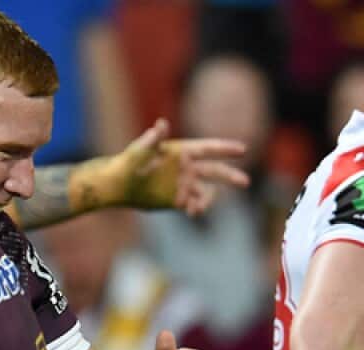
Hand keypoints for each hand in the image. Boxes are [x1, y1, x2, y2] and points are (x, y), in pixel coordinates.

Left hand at [104, 118, 249, 215]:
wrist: (119, 185)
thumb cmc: (127, 163)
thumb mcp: (140, 150)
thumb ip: (153, 139)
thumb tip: (161, 124)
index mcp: (182, 151)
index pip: (208, 148)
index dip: (225, 148)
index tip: (242, 149)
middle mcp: (187, 167)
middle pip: (215, 171)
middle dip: (231, 176)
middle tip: (245, 182)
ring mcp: (184, 184)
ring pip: (206, 191)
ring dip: (208, 199)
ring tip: (199, 208)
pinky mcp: (178, 200)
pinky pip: (194, 204)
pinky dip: (197, 208)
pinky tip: (192, 212)